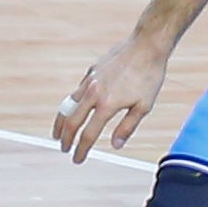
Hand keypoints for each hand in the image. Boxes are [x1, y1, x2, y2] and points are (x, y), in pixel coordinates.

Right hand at [54, 37, 169, 162]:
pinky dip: (73, 104)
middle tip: (64, 149)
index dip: (81, 149)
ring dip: (62, 121)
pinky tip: (75, 110)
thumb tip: (116, 146)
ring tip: (58, 133)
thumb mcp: (144, 105)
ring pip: (69, 105)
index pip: (88, 134)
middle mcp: (94, 93)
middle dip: (66, 138)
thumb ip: (127, 126)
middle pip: (72, 121)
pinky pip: (77, 91)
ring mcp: (90, 81)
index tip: (77, 159)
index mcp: (107, 105)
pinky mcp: (91, 72)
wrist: (145, 46)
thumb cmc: (149, 77)